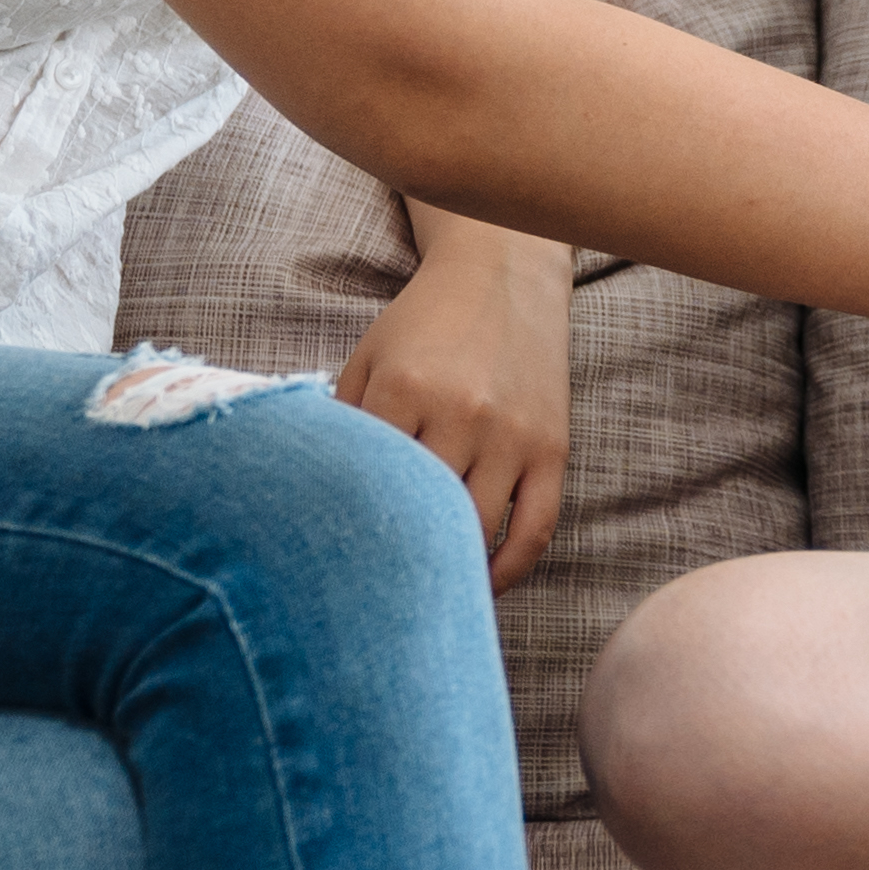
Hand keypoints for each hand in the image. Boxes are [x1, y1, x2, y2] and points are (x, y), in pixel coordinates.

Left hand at [338, 219, 571, 591]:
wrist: (504, 272)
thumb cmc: (423, 324)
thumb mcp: (368, 358)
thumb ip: (342, 423)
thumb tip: (314, 499)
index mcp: (402, 390)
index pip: (369, 486)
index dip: (349, 532)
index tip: (332, 567)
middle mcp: (460, 413)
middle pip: (422, 518)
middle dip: (396, 561)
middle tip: (371, 597)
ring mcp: (511, 434)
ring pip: (478, 533)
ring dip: (451, 571)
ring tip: (424, 593)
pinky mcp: (553, 448)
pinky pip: (537, 529)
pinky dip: (510, 569)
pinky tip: (484, 586)